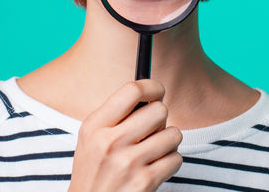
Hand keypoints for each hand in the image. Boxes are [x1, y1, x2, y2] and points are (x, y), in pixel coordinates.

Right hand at [67, 79, 182, 191]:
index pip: (132, 90)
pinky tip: (154, 168)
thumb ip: (117, 115)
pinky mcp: (145, 182)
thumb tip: (154, 93)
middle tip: (151, 130)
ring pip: (173, 134)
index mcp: (94, 126)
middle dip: (160, 120)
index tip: (157, 92)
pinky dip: (170, 162)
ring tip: (153, 151)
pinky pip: (176, 158)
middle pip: (159, 110)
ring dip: (168, 142)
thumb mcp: (92, 139)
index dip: (152, 87)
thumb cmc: (96, 171)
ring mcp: (128, 163)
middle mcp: (110, 142)